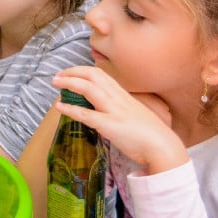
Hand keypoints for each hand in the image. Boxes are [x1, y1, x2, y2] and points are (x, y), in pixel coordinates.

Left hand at [52, 65, 187, 174]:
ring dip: (69, 83)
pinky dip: (71, 109)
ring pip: (89, 88)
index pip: (100, 74)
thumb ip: (119, 108)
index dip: (82, 70)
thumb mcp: (132, 114)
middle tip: (57, 76)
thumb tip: (104, 109)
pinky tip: (59, 107)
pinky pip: (87, 115)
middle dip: (72, 72)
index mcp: (123, 95)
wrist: (162, 147)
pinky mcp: (110, 126)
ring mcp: (114, 110)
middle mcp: (117, 98)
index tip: (70, 73)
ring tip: (55, 83)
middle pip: (92, 75)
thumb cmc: (150, 133)